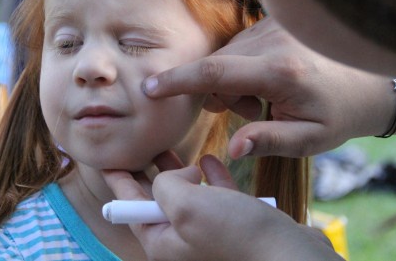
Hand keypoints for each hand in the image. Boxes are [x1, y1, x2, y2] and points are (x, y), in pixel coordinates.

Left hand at [103, 154, 340, 260]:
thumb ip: (165, 186)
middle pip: (156, 200)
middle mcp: (183, 240)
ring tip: (169, 148)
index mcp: (162, 241)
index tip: (106, 158)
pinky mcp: (236, 226)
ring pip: (186, 195)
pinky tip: (209, 160)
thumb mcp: (186, 205)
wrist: (290, 256)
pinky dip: (210, 178)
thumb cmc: (237, 235)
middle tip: (137, 146)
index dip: (117, 179)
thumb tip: (169, 176)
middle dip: (146, 173)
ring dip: (178, 172)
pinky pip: (215, 198)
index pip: (129, 206)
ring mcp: (209, 233)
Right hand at [143, 16, 395, 157]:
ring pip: (226, 56)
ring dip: (233, 81)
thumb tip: (233, 150)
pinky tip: (269, 80)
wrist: (374, 80)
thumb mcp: (309, 139)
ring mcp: (274, 26)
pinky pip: (239, 45)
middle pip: (216, 65)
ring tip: (266, 99)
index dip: (177, 80)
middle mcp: (274, 41)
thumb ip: (267, 142)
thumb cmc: (341, 114)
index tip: (149, 88)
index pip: (215, 73)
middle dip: (217, 93)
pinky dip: (242, 66)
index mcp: (281, 72)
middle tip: (251, 113)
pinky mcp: (274, 21)